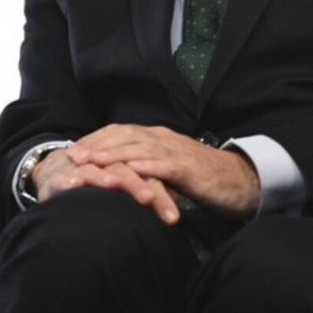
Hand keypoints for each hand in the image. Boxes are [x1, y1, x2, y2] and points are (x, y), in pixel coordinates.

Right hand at [30, 145, 180, 224]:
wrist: (53, 170)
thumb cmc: (93, 180)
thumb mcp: (120, 184)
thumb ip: (146, 188)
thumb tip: (177, 199)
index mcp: (120, 163)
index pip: (143, 175)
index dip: (159, 192)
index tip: (173, 216)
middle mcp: (100, 163)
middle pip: (122, 170)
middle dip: (136, 185)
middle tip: (149, 200)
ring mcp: (76, 169)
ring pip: (93, 170)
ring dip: (104, 176)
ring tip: (114, 184)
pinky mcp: (55, 176)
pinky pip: (61, 177)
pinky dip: (68, 179)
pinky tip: (75, 184)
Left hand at [66, 124, 260, 219]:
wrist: (239, 180)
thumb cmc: (201, 177)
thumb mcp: (167, 167)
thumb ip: (146, 165)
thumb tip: (117, 172)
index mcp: (157, 137)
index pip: (121, 132)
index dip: (96, 140)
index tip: (73, 150)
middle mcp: (164, 139)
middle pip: (126, 136)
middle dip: (98, 144)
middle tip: (74, 155)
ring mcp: (177, 152)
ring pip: (141, 148)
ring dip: (115, 154)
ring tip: (94, 161)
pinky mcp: (190, 169)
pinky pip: (166, 165)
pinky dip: (147, 167)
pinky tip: (131, 171)